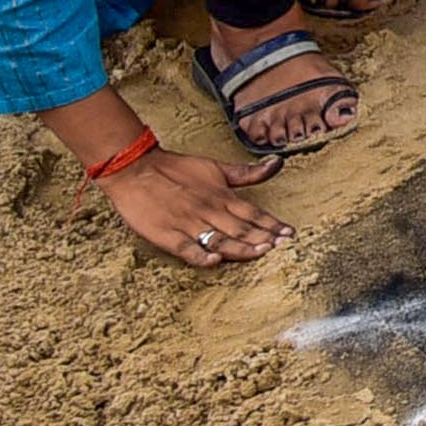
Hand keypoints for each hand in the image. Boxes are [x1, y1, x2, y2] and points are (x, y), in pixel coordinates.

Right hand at [96, 143, 285, 264]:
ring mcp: (188, 224)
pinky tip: (214, 261)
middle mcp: (209, 211)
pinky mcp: (166, 235)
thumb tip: (277, 164)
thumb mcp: (215, 167)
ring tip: (261, 253)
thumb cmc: (176, 169)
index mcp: (221, 196)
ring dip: (241, 248)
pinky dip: (200, 255)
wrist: (135, 169)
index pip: (253, 213)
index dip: (272, 224)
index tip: (290, 234)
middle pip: (241, 228)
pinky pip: (186, 248)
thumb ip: (246, 173)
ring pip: (220, 239)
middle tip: (285, 248)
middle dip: (264, 238)